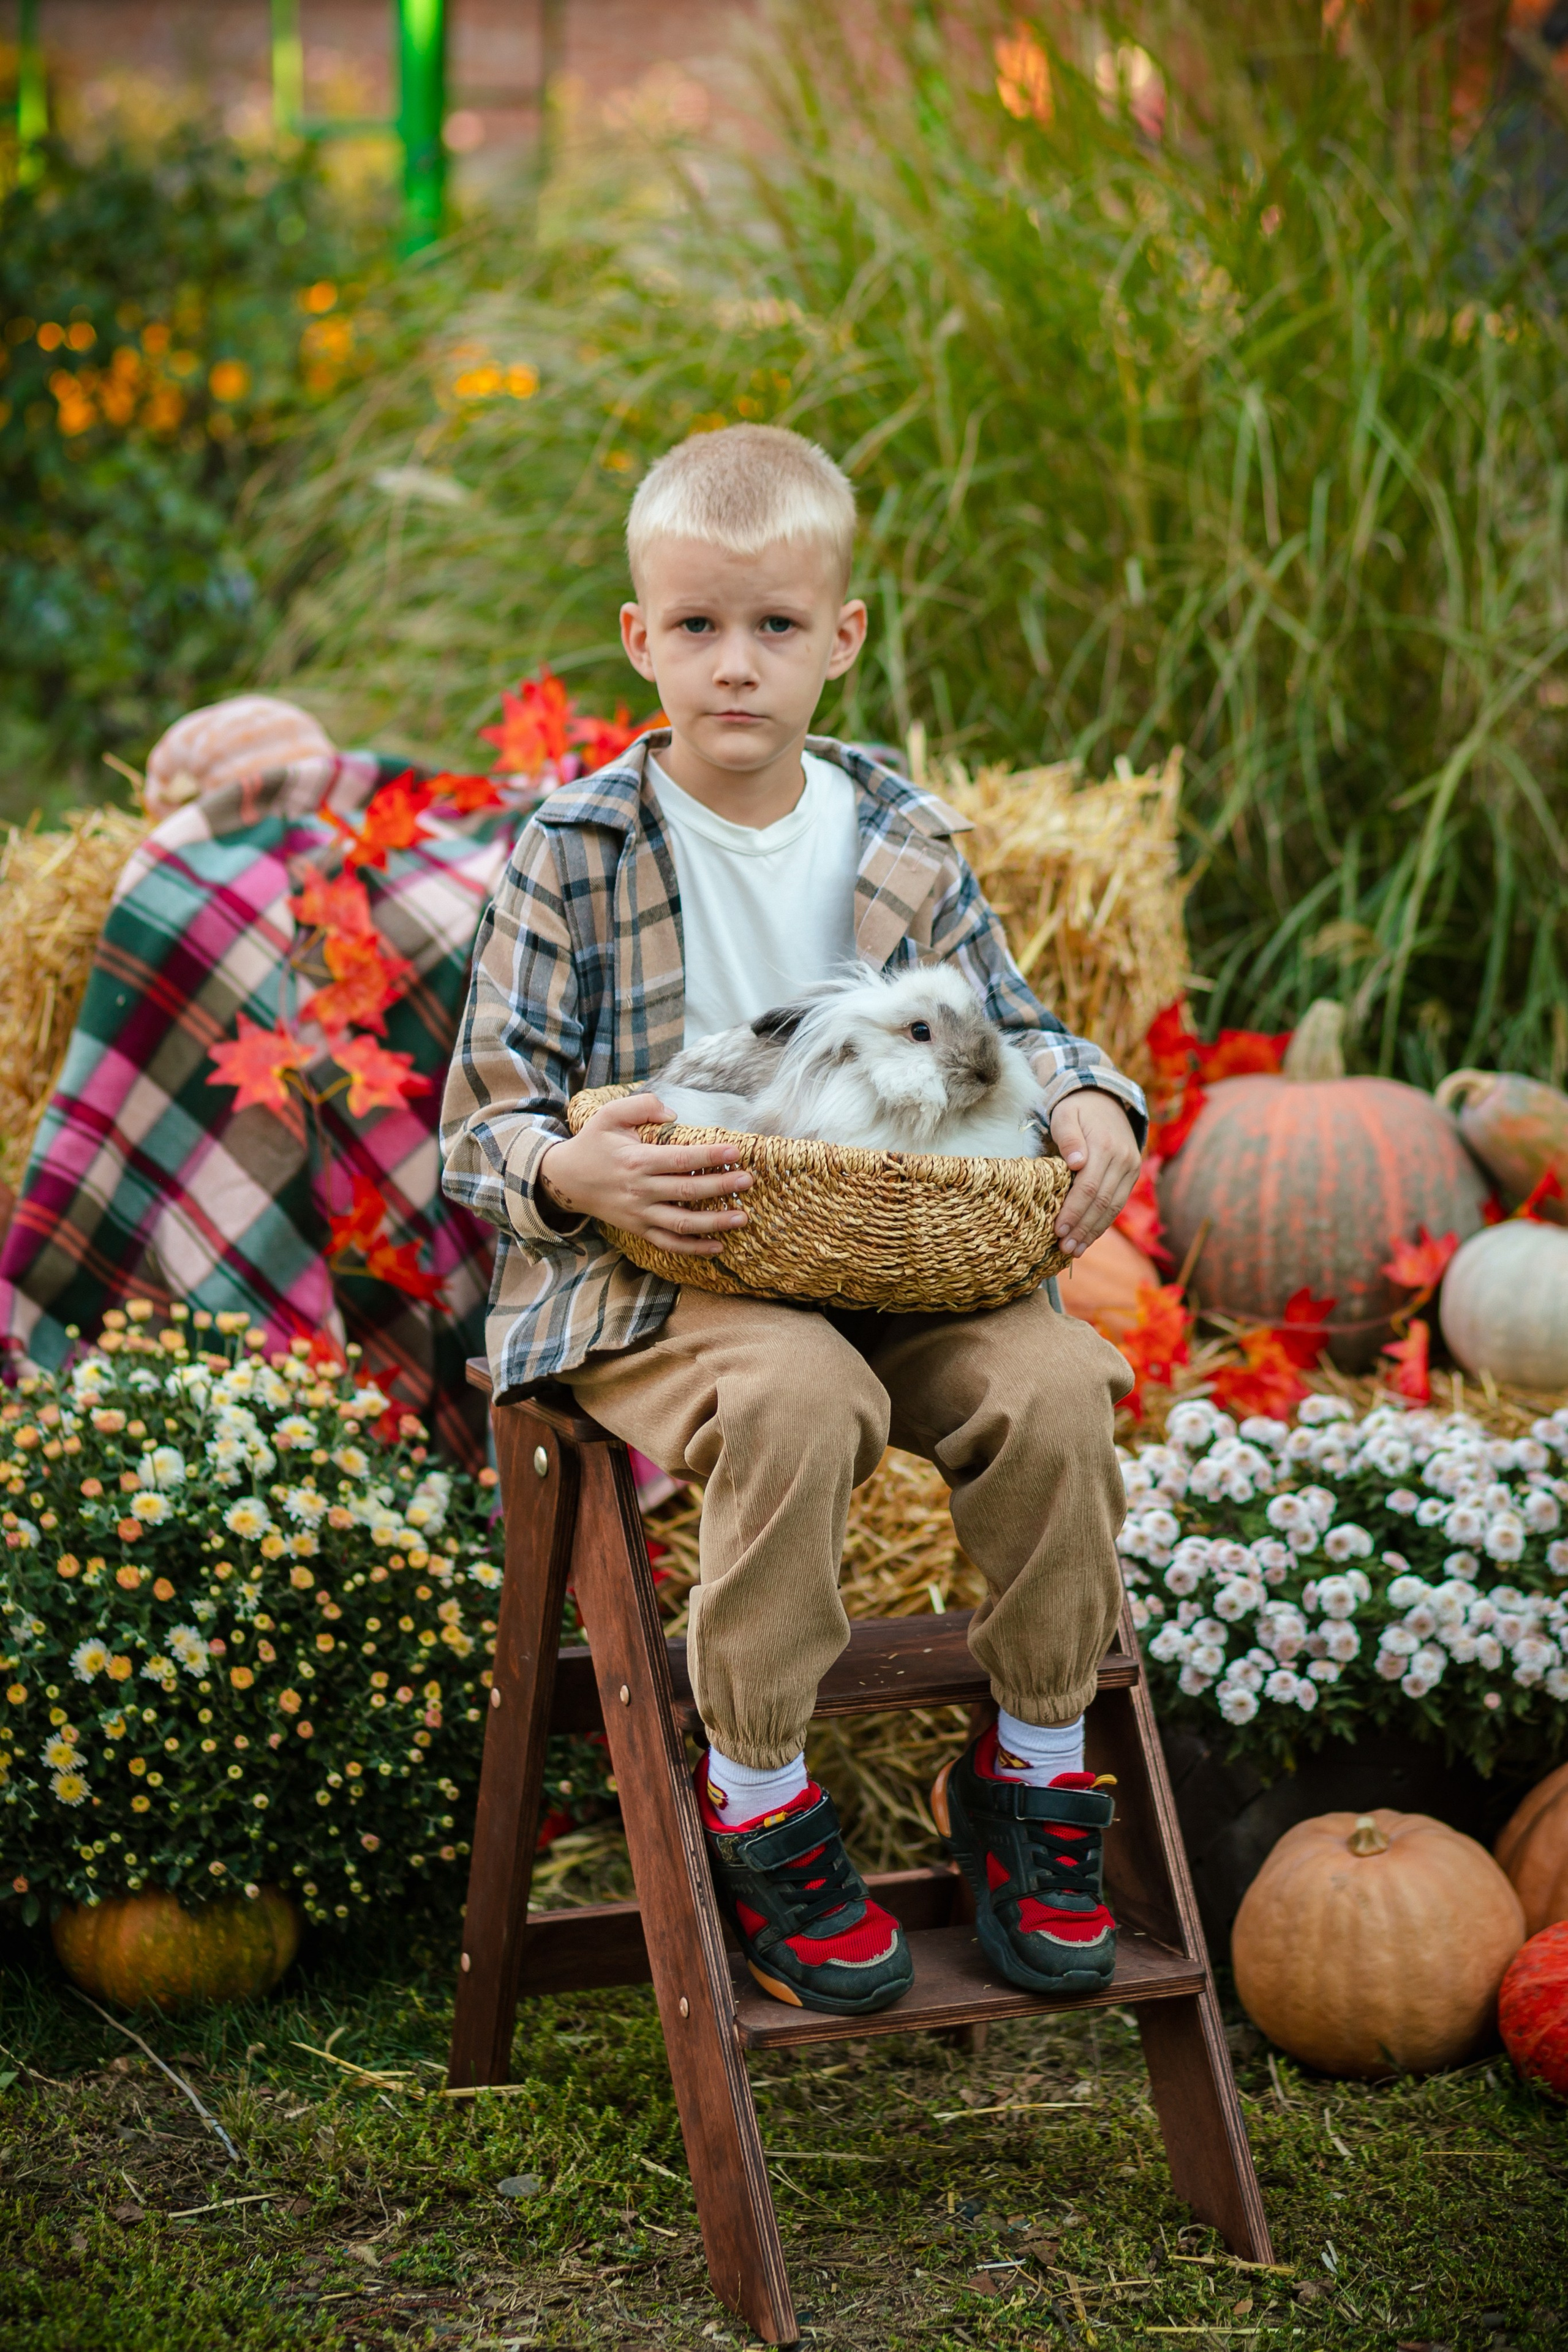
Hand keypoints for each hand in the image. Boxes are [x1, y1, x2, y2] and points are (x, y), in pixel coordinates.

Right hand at [538, 1094, 751, 1256]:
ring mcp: (639, 1214)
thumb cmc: (593, 1144)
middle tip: (747, 1181)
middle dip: (720, 1186)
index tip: (735, 1152)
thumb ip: (641, 1106)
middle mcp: (640, 1190)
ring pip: (682, 1222)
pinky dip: (693, 1248)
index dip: (709, 1156)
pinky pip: (668, 1243)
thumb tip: (673, 1113)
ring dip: (714, 1222)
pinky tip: (718, 1246)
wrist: (566, 1180)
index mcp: (636, 1160)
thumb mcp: (609, 1115)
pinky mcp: (638, 1229)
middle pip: (686, 1190)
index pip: (679, 1159)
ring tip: (742, 1217)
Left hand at [1050, 1091, 1139, 1258]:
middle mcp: (1123, 1159)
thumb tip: (1076, 1163)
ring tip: (1075, 1250)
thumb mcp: (1066, 1115)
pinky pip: (1118, 1203)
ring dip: (1094, 1231)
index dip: (1074, 1211)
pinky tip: (1089, 1236)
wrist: (1104, 1098)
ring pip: (1113, 1207)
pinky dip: (1103, 1222)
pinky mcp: (1131, 1174)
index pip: (1088, 1187)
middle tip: (1065, 1249)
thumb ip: (1068, 1137)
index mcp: (1105, 1146)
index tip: (1058, 1230)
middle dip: (1083, 1228)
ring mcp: (1130, 1168)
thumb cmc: (1077, 1109)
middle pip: (1102, 1202)